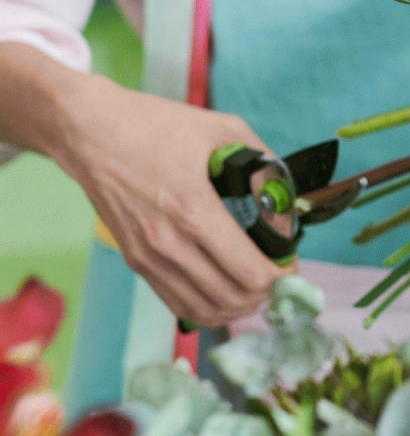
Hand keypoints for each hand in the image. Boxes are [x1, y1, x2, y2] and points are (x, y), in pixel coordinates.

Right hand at [53, 74, 288, 326]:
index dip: (280, 279)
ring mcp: (148, 257)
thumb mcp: (223, 129)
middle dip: (265, 294)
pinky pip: (177, 302)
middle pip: (231, 297)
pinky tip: (226, 294)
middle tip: (280, 279)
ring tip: (257, 289)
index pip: (248, 272)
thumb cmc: (157, 126)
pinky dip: (208, 307)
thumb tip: (287, 198)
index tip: (292, 268)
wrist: (90, 133)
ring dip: (238, 307)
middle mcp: (168, 242)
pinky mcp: (135, 261)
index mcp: (194, 210)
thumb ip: (262, 164)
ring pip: (204, 308)